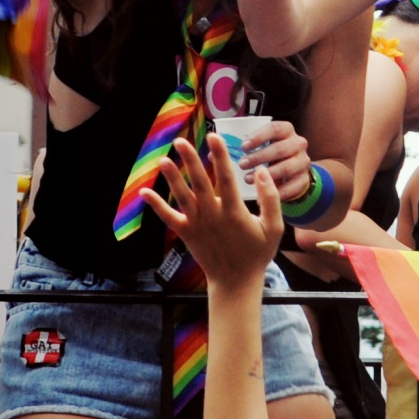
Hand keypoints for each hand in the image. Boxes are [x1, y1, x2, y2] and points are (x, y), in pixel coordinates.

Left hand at [139, 136, 282, 293]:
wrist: (235, 282)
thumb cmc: (257, 253)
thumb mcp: (274, 228)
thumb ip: (270, 199)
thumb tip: (262, 172)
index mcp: (234, 212)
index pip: (226, 178)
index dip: (220, 156)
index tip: (214, 137)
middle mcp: (213, 216)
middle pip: (200, 183)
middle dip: (190, 161)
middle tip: (181, 141)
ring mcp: (197, 225)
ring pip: (182, 197)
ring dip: (172, 178)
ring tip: (163, 160)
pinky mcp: (186, 234)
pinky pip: (168, 218)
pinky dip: (156, 205)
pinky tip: (144, 192)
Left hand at [229, 119, 310, 202]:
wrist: (291, 176)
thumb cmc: (268, 160)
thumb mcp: (258, 150)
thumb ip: (240, 150)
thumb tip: (213, 154)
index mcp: (286, 132)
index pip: (275, 129)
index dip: (259, 136)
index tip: (243, 146)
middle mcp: (298, 144)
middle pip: (281, 148)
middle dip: (260, 157)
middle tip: (242, 164)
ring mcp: (303, 162)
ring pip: (288, 167)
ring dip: (267, 174)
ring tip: (247, 180)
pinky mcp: (305, 181)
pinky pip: (293, 187)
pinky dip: (277, 192)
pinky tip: (261, 197)